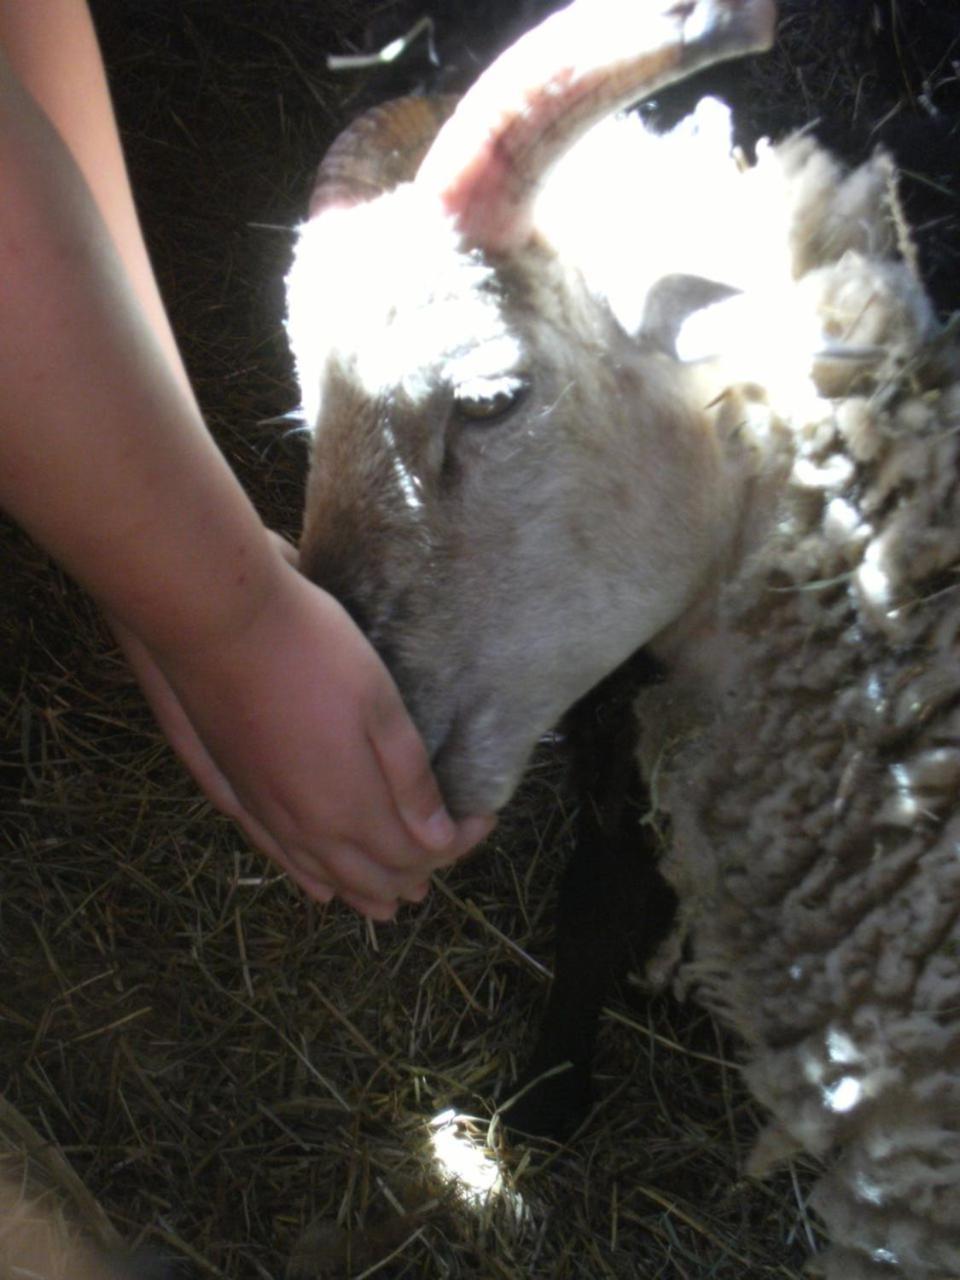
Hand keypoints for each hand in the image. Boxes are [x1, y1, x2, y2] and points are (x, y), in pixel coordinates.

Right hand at [111, 544, 492, 917]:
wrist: (218, 624)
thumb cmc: (311, 652)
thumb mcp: (380, 705)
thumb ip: (409, 779)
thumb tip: (439, 837)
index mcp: (350, 807)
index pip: (415, 853)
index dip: (454, 845)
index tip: (481, 820)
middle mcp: (307, 826)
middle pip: (371, 875)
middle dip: (414, 876)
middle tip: (442, 860)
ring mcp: (266, 814)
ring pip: (324, 876)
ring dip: (364, 891)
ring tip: (392, 903)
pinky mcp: (236, 794)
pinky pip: (278, 859)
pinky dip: (309, 879)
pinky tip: (319, 888)